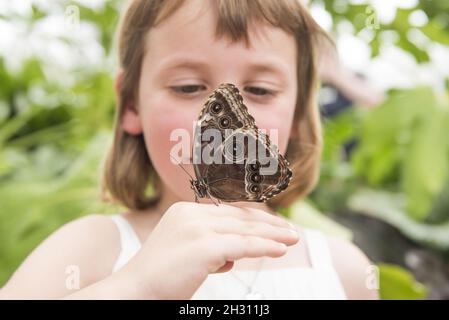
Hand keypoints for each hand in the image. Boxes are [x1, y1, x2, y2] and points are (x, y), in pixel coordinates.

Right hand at [124, 201, 298, 298]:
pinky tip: (281, 249)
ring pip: (245, 230)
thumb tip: (235, 254)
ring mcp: (197, 228)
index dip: (254, 219)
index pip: (229, 213)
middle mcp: (192, 213)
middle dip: (269, 224)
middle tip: (290, 231)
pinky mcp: (204, 246)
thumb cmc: (160, 277)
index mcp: (186, 211)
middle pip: (240, 218)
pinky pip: (243, 245)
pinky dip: (265, 247)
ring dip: (273, 235)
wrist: (134, 291)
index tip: (273, 226)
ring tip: (293, 239)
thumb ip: (210, 247)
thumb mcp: (187, 253)